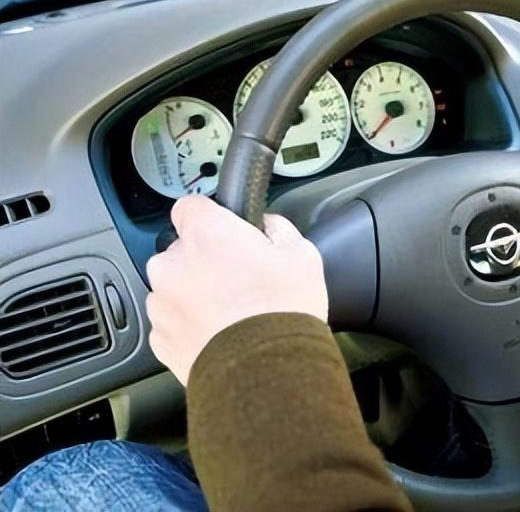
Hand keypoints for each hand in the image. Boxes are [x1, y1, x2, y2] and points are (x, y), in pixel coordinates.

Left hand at [146, 196, 327, 385]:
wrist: (265, 372)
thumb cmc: (282, 312)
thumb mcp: (302, 255)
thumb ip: (278, 228)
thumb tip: (268, 226)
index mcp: (206, 234)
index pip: (190, 205)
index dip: (210, 217)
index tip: (224, 230)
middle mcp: (173, 264)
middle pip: (182, 250)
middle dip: (206, 260)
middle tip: (240, 279)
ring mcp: (162, 303)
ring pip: (175, 287)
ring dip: (196, 294)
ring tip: (232, 313)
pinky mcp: (160, 338)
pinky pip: (173, 322)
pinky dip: (191, 326)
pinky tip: (221, 334)